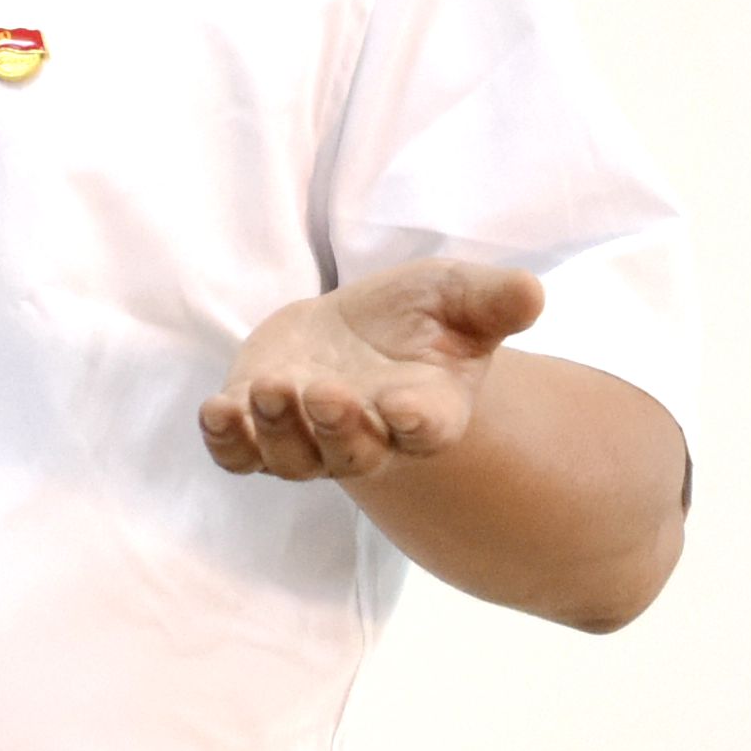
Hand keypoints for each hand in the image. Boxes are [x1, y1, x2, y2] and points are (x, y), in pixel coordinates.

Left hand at [199, 258, 546, 481]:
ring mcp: (308, 440)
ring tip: (270, 389)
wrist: (353, 333)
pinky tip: (217, 411)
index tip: (404, 406)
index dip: (416, 423)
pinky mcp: (258, 428)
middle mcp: (368, 438)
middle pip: (353, 454)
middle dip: (336, 428)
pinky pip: (240, 456)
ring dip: (277, 429)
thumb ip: (492, 299)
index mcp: (426, 411)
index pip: (426, 431)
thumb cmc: (415, 316)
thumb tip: (533, 293)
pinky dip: (227, 443)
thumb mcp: (455, 295)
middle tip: (324, 394)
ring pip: (291, 458)